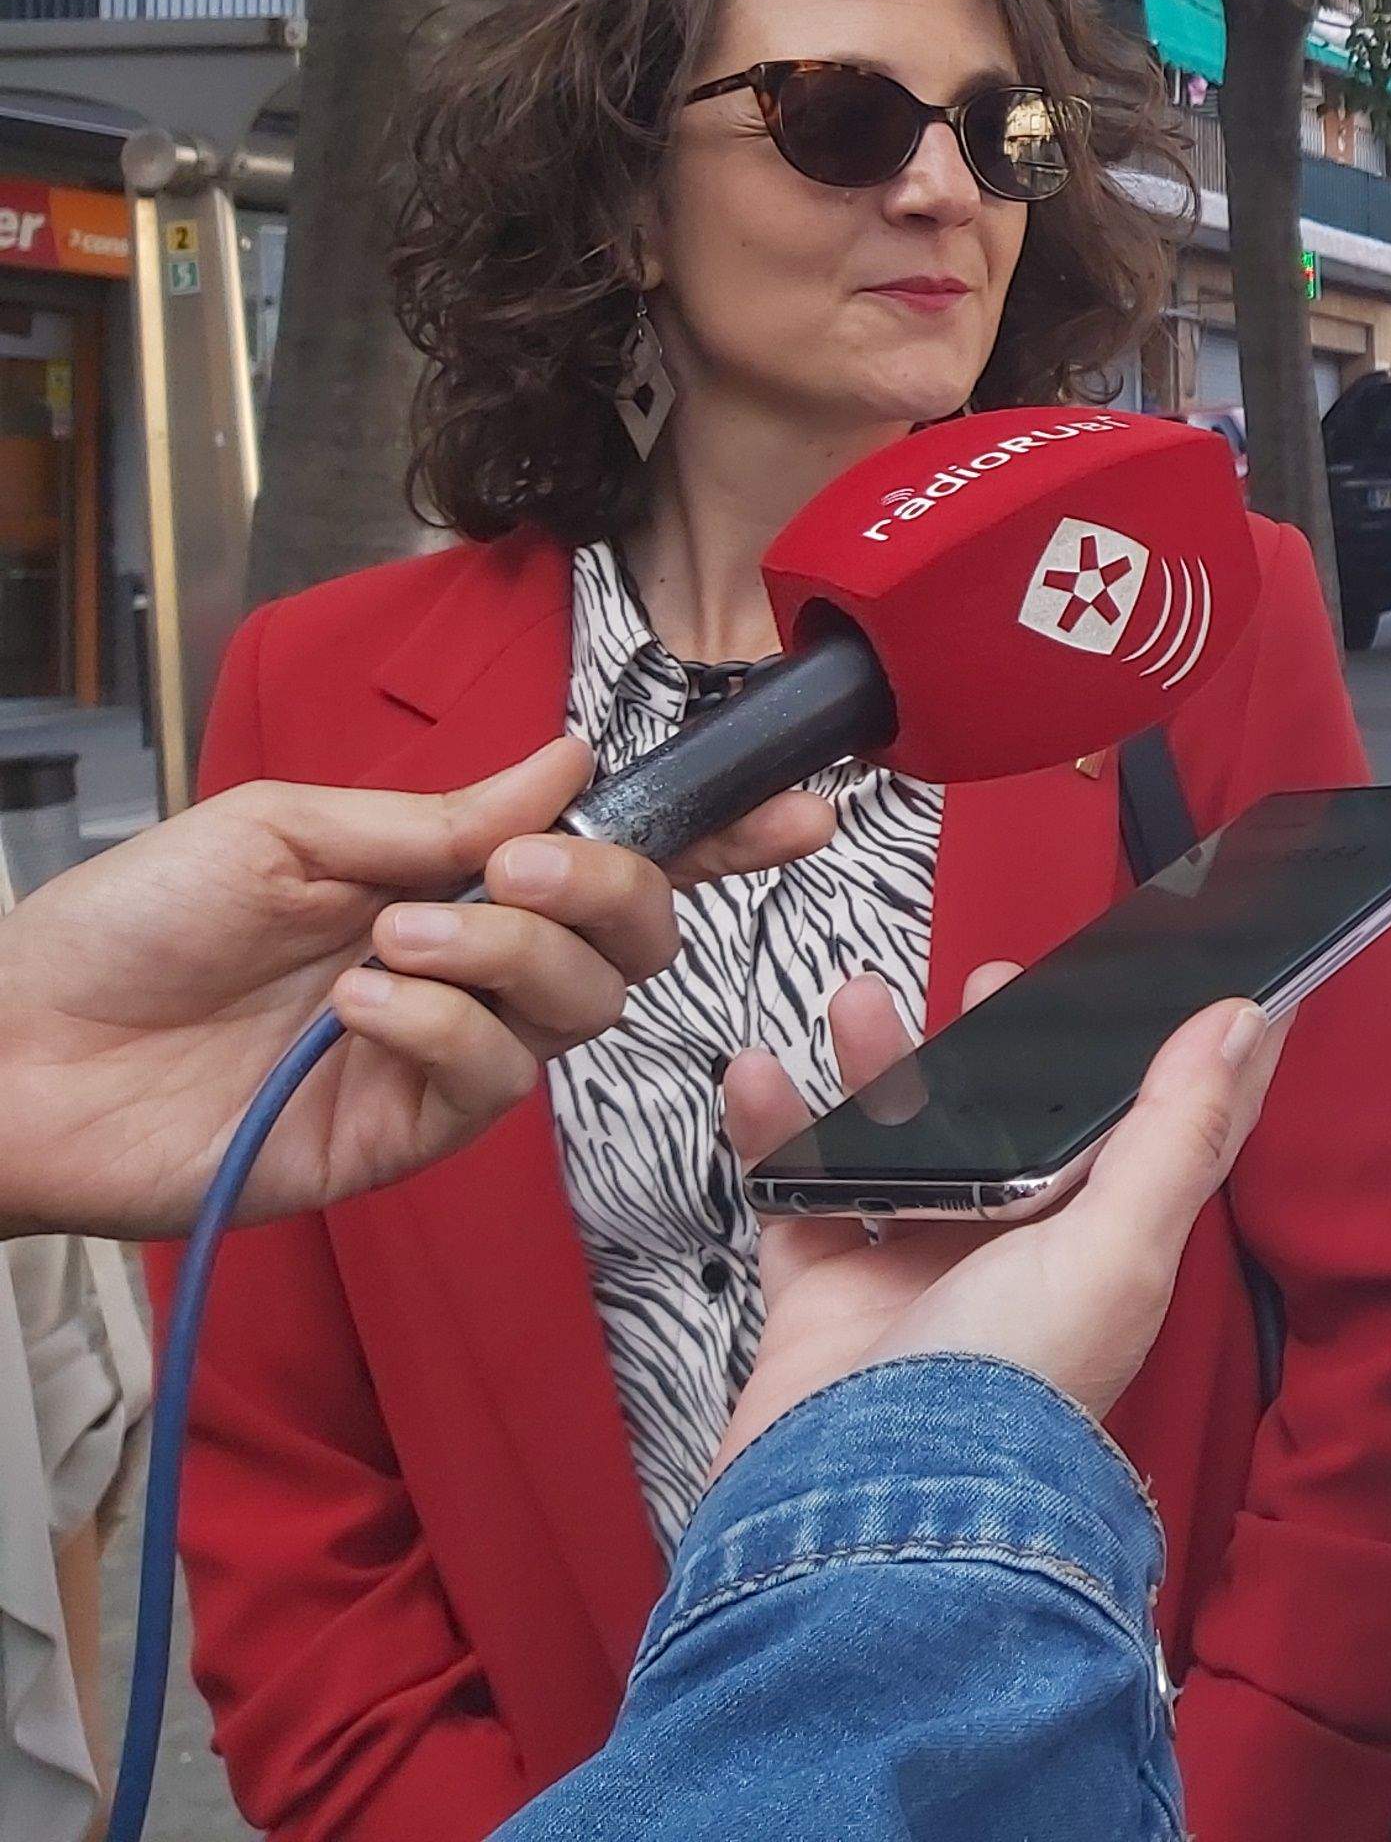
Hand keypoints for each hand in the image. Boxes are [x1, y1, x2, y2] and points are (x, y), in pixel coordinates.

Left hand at [0, 735, 829, 1240]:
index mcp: (448, 881)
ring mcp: (441, 1059)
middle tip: (515, 870)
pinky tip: (360, 1009)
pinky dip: (440, 1030)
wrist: (15, 1048)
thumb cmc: (126, 928)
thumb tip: (573, 766)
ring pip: (580, 1010)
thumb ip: (444, 814)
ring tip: (392, 941)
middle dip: (605, 892)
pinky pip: (490, 1084)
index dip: (716, 834)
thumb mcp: (289, 826)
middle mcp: (468, 972)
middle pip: (634, 939)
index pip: (612, 859)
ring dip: (505, 958)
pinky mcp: (401, 1137)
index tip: (798, 808)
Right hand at [714, 967, 1282, 1470]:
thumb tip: (1244, 1027)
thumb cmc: (1008, 1395)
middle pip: (1016, 1126)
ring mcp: (919, 1277)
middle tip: (989, 983)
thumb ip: (1176, 1134)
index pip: (1159, 1131)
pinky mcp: (828, 1298)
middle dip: (997, 1049)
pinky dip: (775, 1129)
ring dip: (880, 1067)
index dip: (1176, 1053)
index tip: (1185, 970)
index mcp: (1104, 1245)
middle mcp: (1018, 1258)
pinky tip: (762, 1074)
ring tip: (860, 1002)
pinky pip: (798, 1190)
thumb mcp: (1117, 1250)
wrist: (861, 1513)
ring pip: (903, 1143)